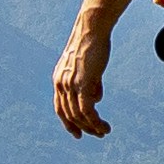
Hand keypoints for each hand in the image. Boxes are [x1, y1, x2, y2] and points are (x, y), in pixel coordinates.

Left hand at [54, 15, 110, 136]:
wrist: (92, 29)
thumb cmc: (92, 45)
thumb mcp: (88, 67)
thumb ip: (90, 84)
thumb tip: (96, 99)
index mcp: (59, 80)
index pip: (60, 108)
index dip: (68, 123)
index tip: (77, 133)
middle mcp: (61, 84)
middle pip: (69, 114)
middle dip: (83, 128)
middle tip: (97, 134)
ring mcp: (70, 84)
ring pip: (78, 115)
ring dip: (92, 127)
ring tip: (104, 132)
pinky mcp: (82, 83)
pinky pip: (87, 110)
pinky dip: (95, 121)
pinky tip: (104, 126)